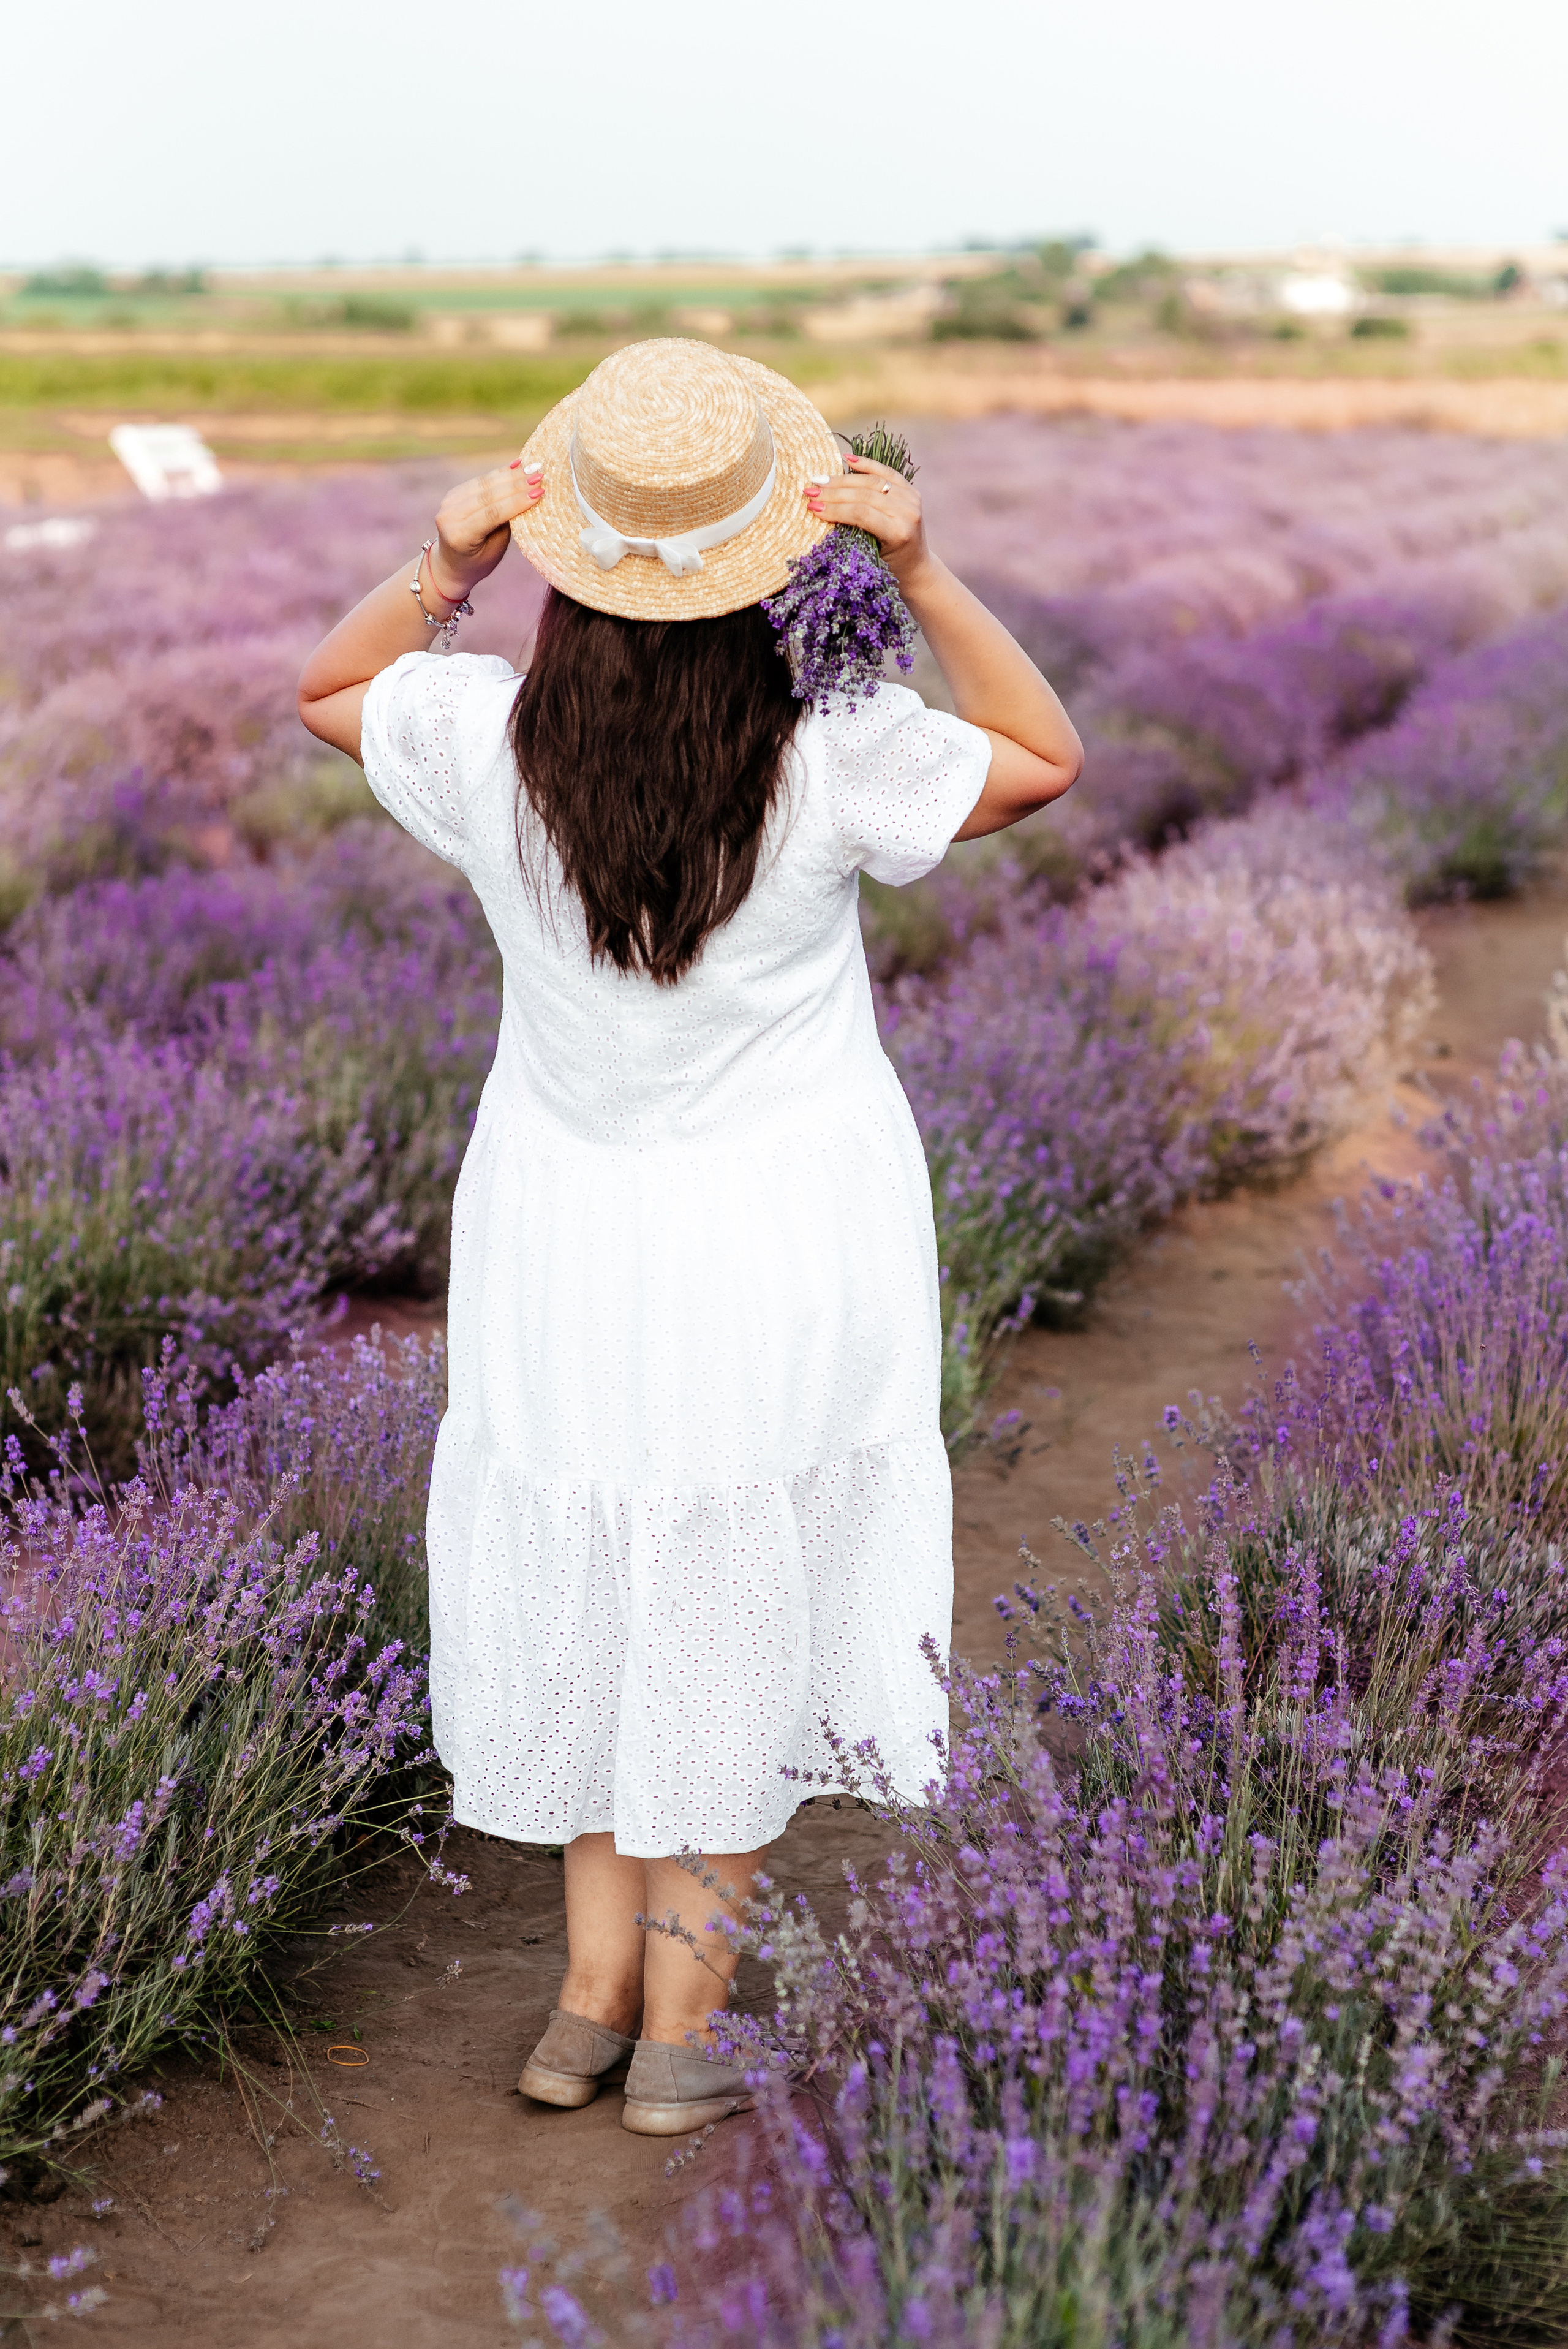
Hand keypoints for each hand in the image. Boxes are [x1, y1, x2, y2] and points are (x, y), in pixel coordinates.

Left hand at [426, 459, 545, 602]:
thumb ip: (506, 523)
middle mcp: (449, 516)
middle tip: (539, 475)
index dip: (516, 501)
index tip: (539, 492)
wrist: (450, 564)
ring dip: (510, 475)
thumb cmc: (478, 561)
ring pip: (483, 483)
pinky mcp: (453, 493)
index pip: (492, 513)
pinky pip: (479, 480)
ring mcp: (448, 502)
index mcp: (459, 536)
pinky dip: (499, 473)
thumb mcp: (495, 549)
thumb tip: (526, 496)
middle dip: (516, 484)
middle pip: (487, 495)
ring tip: (532, 468)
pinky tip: (516, 466)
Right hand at [803, 455, 932, 589]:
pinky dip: (866, 464)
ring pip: (872, 482)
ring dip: (843, 480)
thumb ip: (852, 534)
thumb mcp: (870, 556)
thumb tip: (820, 511)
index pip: (861, 513)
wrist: (916, 566)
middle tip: (810, 491)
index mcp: (898, 533)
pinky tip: (847, 458)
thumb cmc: (889, 568)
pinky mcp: (910, 490)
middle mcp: (908, 513)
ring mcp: (911, 499)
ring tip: (820, 481)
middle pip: (865, 494)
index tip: (812, 507)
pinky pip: (886, 472)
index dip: (835, 509)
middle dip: (834, 493)